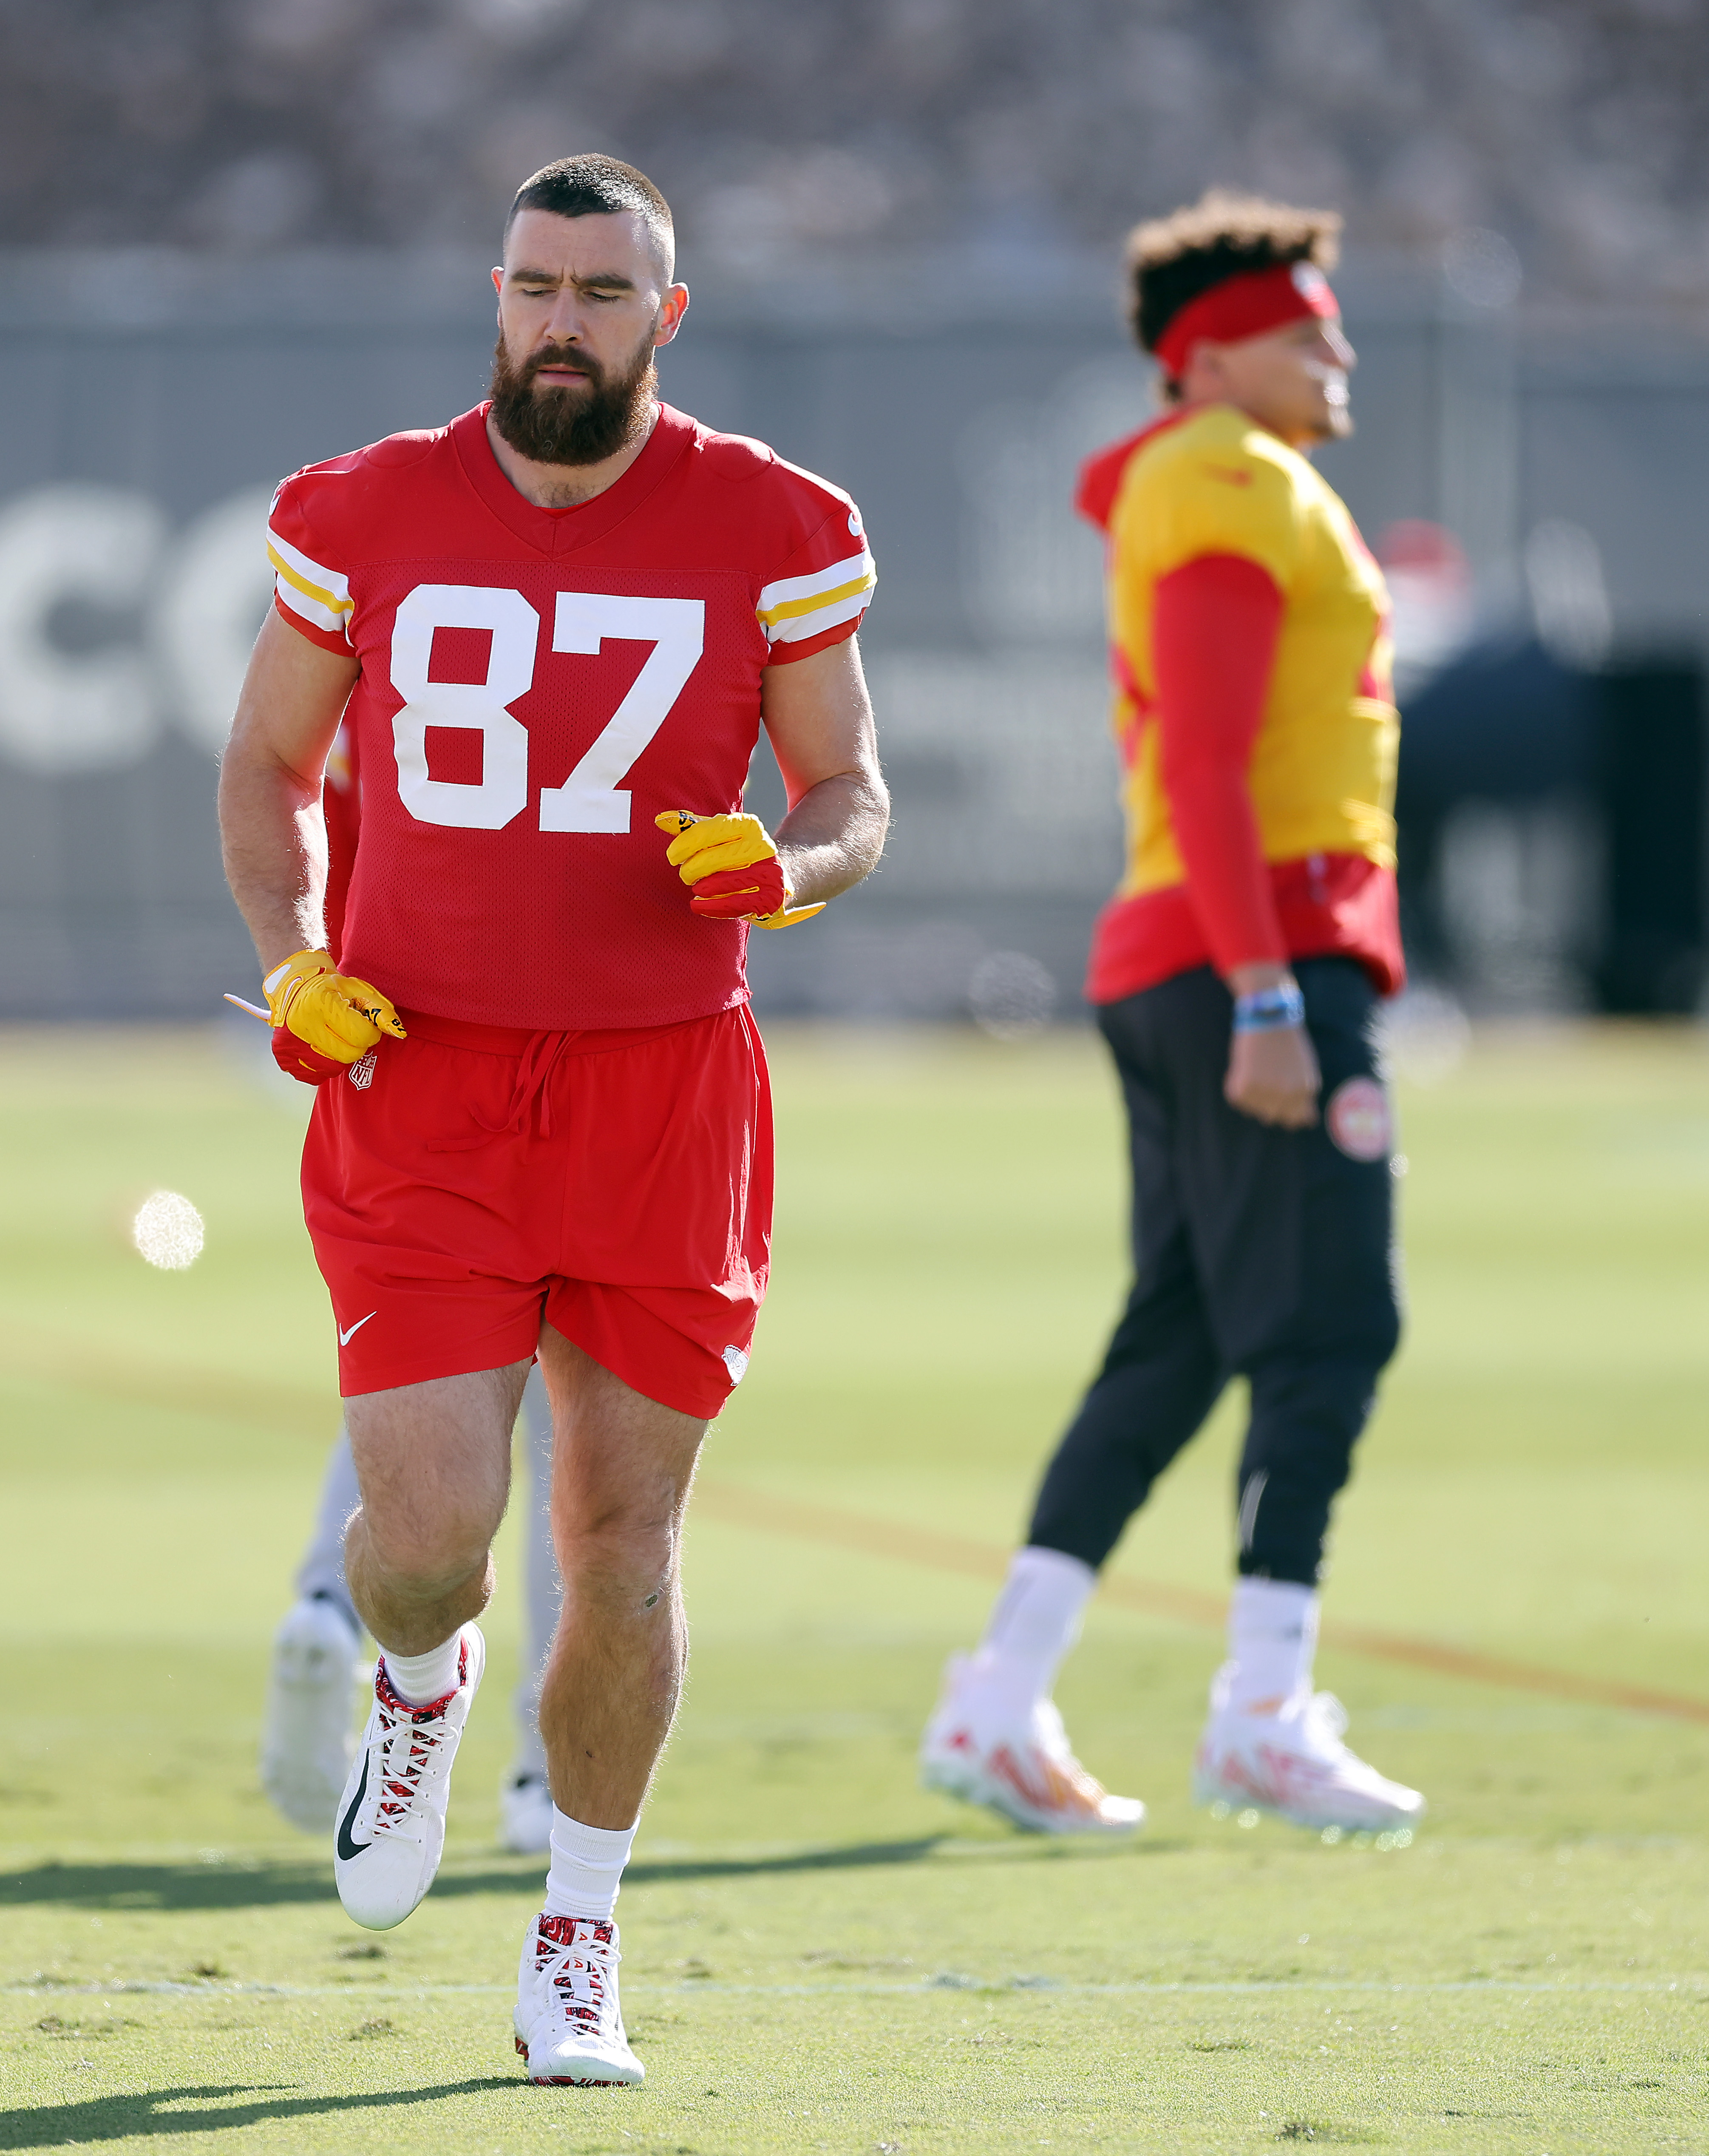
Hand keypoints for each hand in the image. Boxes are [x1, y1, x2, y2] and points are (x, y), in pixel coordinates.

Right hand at [262, 948, 405, 1084]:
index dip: (369, 1032)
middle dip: (356, 1045)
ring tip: (335, 1038)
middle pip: (348, 1055)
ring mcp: (289, 1041)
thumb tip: (399, 1033)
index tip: (363, 1023)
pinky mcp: (282, 1054)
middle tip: (349, 1032)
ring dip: (339, 1057)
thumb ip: (381, 1011)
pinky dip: (321, 1067)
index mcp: (322, 1003)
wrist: (294, 985)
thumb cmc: (331, 988)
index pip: (361, 1036)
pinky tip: (320, 1049)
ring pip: (331, 1068)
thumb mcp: (359, 990)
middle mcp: (302, 1023)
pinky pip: (312, 1076)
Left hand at [655, 810, 825, 928]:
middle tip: (685, 874)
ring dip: (702, 887)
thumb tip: (660, 821)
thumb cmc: (745, 852)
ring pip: (722, 884)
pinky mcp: (772, 900)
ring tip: (696, 888)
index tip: (673, 856)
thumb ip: (693, 827)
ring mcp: (769, 875)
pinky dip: (712, 907)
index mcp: (750, 826)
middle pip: (713, 859)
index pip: (709, 831)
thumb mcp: (724, 834)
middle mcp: (763, 848)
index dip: (685, 844)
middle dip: (692, 869)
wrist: (792, 873)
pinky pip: (734, 906)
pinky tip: (698, 906)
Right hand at [1224, 1023, 1320, 1127]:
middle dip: (1266, 1102)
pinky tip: (1243, 1065)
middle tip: (1263, 1077)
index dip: (1284, 1110)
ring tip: (1255, 1068)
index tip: (1277, 1096)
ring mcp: (1267, 1091)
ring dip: (1251, 1094)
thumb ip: (1305, 1096)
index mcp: (1306, 1090)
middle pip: (1272, 1117)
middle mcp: (1289, 1095)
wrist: (1269, 1014)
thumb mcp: (1305, 1070)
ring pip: (1253, 1109)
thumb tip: (1307, 1123)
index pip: (1296, 1120)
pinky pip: (1236, 1098)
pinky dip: (1235, 1083)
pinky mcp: (1245, 1086)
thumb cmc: (1286, 1041)